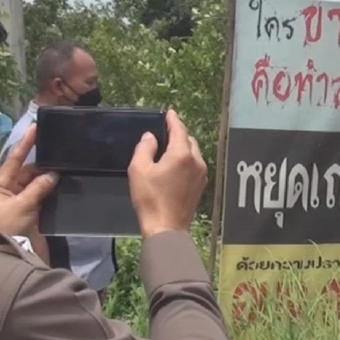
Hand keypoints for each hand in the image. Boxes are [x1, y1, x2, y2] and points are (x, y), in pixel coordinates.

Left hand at [0, 125, 58, 238]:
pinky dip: (51, 190)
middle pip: (27, 171)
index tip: (35, 127)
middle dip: (42, 164)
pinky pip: (43, 196)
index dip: (25, 144)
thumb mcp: (22, 205)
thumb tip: (53, 174)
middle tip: (59, 153)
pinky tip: (64, 183)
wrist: (10, 255)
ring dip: (48, 178)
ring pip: (37, 183)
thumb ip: (38, 187)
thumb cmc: (8, 227)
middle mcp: (8, 191)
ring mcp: (21, 202)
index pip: (14, 160)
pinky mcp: (32, 213)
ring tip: (65, 165)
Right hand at [129, 109, 206, 238]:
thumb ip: (145, 148)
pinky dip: (187, 159)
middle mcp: (196, 161)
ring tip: (169, 147)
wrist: (166, 227)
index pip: (179, 130)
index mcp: (182, 155)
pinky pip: (195, 165)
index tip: (169, 112)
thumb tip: (150, 137)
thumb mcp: (139, 169)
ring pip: (193, 152)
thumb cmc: (150, 198)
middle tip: (166, 131)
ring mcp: (201, 174)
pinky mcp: (200, 186)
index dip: (173, 119)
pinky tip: (176, 164)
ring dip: (183, 147)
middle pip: (189, 140)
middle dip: (178, 133)